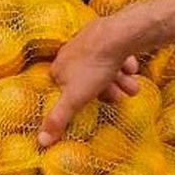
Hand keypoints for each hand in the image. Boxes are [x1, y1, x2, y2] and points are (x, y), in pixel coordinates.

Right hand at [38, 18, 140, 146]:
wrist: (115, 35)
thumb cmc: (93, 68)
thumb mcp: (74, 99)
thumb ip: (58, 119)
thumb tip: (41, 142)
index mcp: (58, 68)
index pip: (67, 88)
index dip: (85, 99)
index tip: (100, 104)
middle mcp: (69, 54)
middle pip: (89, 77)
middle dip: (109, 89)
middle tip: (124, 96)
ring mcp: (86, 42)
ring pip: (104, 66)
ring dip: (120, 79)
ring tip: (134, 86)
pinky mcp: (103, 33)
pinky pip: (113, 52)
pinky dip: (123, 62)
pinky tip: (131, 66)